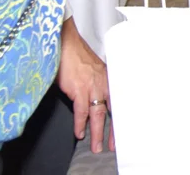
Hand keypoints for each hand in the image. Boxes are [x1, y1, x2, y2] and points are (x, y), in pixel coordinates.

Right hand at [58, 18, 113, 153]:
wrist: (65, 44)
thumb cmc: (77, 57)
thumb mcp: (95, 71)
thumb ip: (99, 84)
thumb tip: (99, 99)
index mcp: (109, 79)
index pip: (120, 101)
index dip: (122, 118)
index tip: (124, 130)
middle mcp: (104, 83)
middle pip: (112, 111)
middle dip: (113, 130)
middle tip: (113, 145)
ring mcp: (92, 87)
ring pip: (98, 114)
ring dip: (97, 132)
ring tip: (96, 145)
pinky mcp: (78, 89)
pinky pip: (81, 111)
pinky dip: (80, 124)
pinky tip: (80, 133)